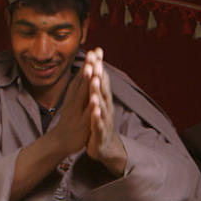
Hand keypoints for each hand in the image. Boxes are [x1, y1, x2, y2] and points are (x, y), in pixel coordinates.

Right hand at [45, 58, 91, 155]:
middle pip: (83, 81)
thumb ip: (79, 86)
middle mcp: (75, 100)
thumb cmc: (70, 119)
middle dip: (89, 66)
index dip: (90, 63)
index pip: (83, 75)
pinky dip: (90, 107)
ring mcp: (78, 111)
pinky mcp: (82, 124)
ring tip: (92, 69)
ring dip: (87, 82)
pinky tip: (94, 100)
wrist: (60, 141)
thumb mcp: (74, 100)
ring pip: (83, 95)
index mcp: (75, 94)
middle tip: (93, 52)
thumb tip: (86, 70)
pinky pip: (86, 114)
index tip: (96, 49)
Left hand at [83, 48, 125, 174]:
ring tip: (96, 81)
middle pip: (103, 89)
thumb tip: (98, 68)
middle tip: (96, 61)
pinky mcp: (100, 133)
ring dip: (98, 92)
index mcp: (103, 99)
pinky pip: (98, 123)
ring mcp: (104, 120)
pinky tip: (95, 110)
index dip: (99, 66)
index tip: (95, 51)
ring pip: (101, 104)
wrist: (106, 148)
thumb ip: (98, 87)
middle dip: (100, 75)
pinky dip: (97, 116)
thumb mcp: (98, 104)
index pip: (101, 80)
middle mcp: (106, 107)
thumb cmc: (99, 123)